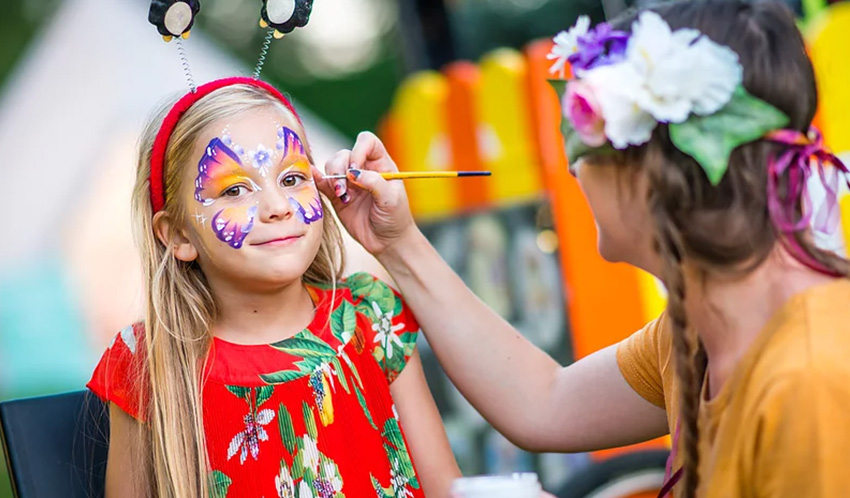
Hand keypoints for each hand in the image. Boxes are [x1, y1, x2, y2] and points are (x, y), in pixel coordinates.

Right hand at [315, 131, 419, 255]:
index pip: (367, 142)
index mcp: (381, 164)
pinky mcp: (337, 196)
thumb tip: (352, 172)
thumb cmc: (395, 218)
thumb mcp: (391, 199)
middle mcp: (364, 169)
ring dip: (332, 178)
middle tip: (343, 189)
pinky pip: (323, 183)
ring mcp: (349, 182)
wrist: (387, 241)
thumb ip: (374, 182)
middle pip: (344, 154)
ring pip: (332, 166)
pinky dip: (317, 181)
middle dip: (340, 168)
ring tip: (340, 196)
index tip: (356, 168)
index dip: (358, 150)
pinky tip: (317, 182)